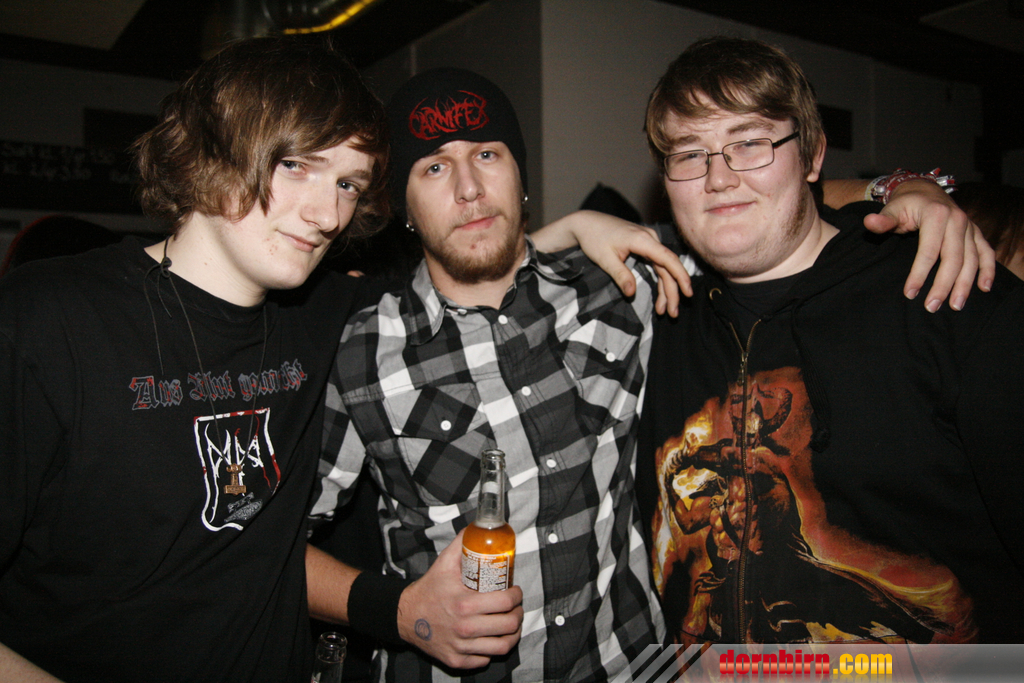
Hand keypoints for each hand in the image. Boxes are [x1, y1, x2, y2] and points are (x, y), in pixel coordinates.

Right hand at [397, 529, 523, 668]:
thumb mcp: (444, 563)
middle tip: (516, 608)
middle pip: (508, 625)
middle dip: (518, 614)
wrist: (405, 616)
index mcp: (464, 603)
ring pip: (502, 646)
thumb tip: (478, 526)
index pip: (505, 602)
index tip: (515, 591)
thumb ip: (462, 544)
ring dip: (512, 634)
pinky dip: (492, 649)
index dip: (517, 596)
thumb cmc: (429, 589)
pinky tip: (492, 638)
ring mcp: (462, 647)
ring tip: (511, 625)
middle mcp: (465, 628)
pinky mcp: (457, 660)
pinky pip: (485, 658)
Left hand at [561, 211, 692, 315]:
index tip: (688, 291)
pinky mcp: (644, 245)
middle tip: (673, 313)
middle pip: (668, 267)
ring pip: (664, 268)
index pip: (668, 258)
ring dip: (666, 289)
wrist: (587, 223)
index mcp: (642, 239)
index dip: (680, 276)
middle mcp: (649, 238)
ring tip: (665, 310)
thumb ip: (620, 275)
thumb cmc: (594, 238)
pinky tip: (661, 297)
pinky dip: (660, 281)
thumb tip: (631, 293)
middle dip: (673, 291)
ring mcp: (648, 241)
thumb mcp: (604, 259)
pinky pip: (657, 264)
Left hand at [863, 179, 995, 311]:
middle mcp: (957, 220)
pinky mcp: (976, 233)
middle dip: (943, 285)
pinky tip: (984, 288)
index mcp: (936, 215)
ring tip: (955, 305)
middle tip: (932, 306)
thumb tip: (869, 222)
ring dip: (965, 284)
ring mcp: (970, 227)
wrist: (925, 191)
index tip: (910, 293)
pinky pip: (986, 252)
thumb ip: (883, 220)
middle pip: (953, 258)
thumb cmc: (906, 205)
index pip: (929, 250)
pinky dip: (988, 270)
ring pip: (972, 259)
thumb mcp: (892, 209)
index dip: (919, 273)